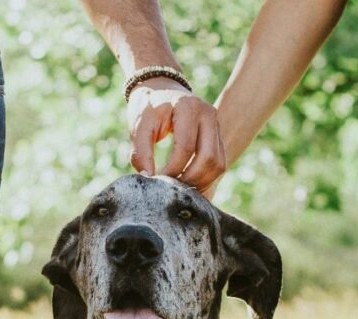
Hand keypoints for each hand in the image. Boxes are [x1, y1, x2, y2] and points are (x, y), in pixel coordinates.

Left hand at [126, 77, 225, 193]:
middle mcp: (209, 115)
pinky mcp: (219, 138)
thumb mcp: (139, 124)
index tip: (158, 181)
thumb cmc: (148, 107)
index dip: (172, 170)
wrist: (162, 90)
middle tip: (171, 190)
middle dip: (189, 179)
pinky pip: (218, 165)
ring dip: (201, 183)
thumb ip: (140, 150)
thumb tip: (148, 178)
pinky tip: (188, 185)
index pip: (186, 147)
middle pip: (208, 158)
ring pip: (218, 165)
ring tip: (179, 189)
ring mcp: (217, 126)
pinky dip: (205, 179)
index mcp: (188, 107)